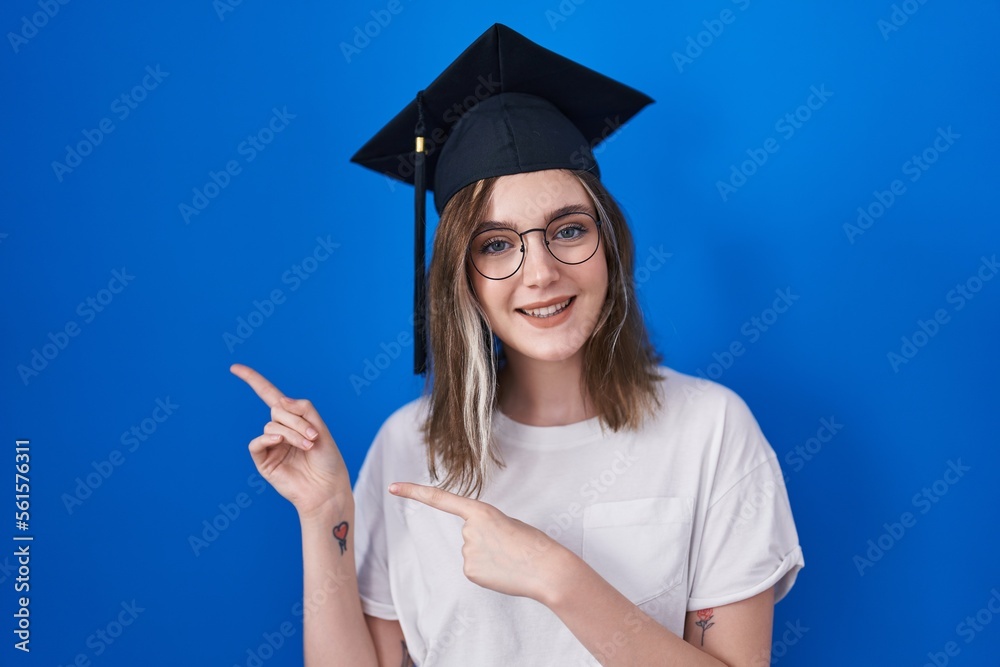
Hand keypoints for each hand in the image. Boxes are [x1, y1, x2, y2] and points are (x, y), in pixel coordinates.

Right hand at [230, 363, 350, 518]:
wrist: (327, 487)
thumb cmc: (327, 459)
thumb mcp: (321, 427)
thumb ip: (303, 409)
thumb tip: (279, 401)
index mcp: (292, 419)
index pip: (269, 395)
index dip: (253, 380)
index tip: (234, 367)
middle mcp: (279, 430)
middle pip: (278, 409)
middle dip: (297, 420)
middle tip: (314, 436)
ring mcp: (270, 445)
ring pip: (272, 425)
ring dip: (292, 433)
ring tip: (308, 446)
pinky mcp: (264, 461)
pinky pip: (257, 442)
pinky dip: (268, 438)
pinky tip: (280, 441)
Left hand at [388, 482, 571, 602]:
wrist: (546, 569)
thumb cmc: (532, 544)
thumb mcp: (507, 523)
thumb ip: (484, 526)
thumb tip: (472, 544)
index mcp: (481, 511)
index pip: (440, 499)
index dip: (414, 492)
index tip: (393, 487)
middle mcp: (468, 530)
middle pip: (469, 533)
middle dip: (486, 539)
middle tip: (509, 545)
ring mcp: (467, 552)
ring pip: (472, 552)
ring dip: (489, 556)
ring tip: (509, 558)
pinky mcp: (469, 572)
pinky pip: (474, 568)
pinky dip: (487, 571)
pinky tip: (502, 572)